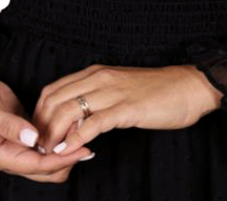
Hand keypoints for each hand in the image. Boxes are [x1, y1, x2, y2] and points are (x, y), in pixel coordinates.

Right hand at [0, 54, 94, 184]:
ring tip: (82, 127)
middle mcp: (13, 155)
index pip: (39, 166)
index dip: (62, 159)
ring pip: (49, 156)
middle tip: (87, 137)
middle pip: (48, 169)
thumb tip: (33, 139)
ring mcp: (20, 144)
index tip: (83, 149)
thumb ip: (10, 126)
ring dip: (65, 146)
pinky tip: (71, 122)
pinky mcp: (25, 130)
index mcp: (3, 156)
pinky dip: (59, 134)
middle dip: (67, 156)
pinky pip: (46, 139)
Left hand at [31, 63, 220, 157]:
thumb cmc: (155, 91)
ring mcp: (112, 92)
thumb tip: (74, 124)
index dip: (39, 114)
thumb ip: (96, 101)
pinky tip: (71, 150)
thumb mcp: (118, 90)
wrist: (188, 86)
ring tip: (51, 153)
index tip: (38, 136)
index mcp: (95, 73)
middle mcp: (99, 78)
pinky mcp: (126, 108)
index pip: (52, 90)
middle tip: (40, 149)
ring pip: (68, 110)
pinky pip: (94, 123)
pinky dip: (77, 138)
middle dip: (41, 127)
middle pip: (54, 100)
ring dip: (54, 135)